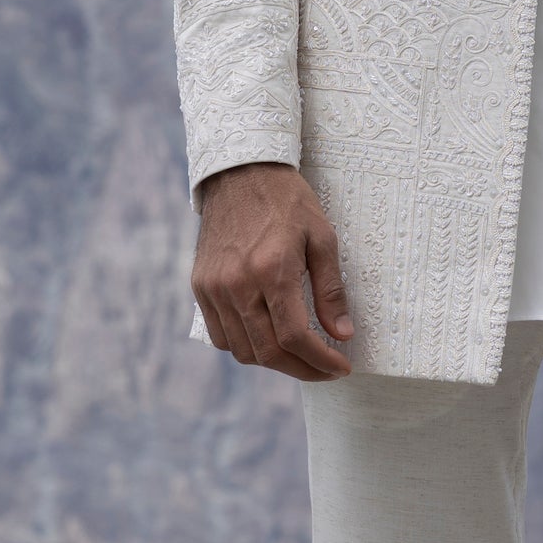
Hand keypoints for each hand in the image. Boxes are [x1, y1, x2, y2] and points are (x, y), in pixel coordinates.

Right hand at [193, 162, 354, 380]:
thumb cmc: (288, 202)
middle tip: (325, 369)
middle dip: (302, 369)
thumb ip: (330, 291)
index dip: (320, 361)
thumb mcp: (322, 238)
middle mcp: (238, 283)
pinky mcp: (200, 287)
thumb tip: (342, 335)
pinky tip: (268, 337)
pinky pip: (221, 335)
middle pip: (268, 352)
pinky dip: (246, 346)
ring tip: (299, 355)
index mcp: (272, 269)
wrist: (241, 173)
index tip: (340, 367)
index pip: (295, 337)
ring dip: (274, 362)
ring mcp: (214, 287)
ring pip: (242, 350)